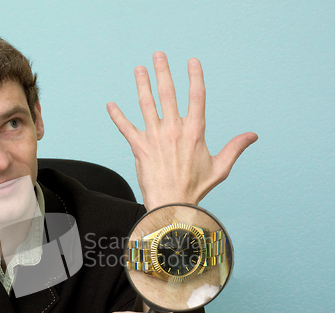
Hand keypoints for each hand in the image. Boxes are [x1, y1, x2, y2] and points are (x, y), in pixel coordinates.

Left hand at [107, 52, 257, 209]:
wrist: (172, 205)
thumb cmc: (196, 188)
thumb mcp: (220, 167)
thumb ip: (235, 148)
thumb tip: (253, 135)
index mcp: (194, 131)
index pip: (196, 97)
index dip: (194, 77)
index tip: (192, 61)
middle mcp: (174, 130)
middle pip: (168, 93)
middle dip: (163, 71)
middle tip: (158, 55)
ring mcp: (155, 137)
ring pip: (146, 104)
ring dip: (142, 85)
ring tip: (139, 69)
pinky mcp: (139, 148)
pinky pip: (125, 128)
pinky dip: (117, 116)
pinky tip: (110, 105)